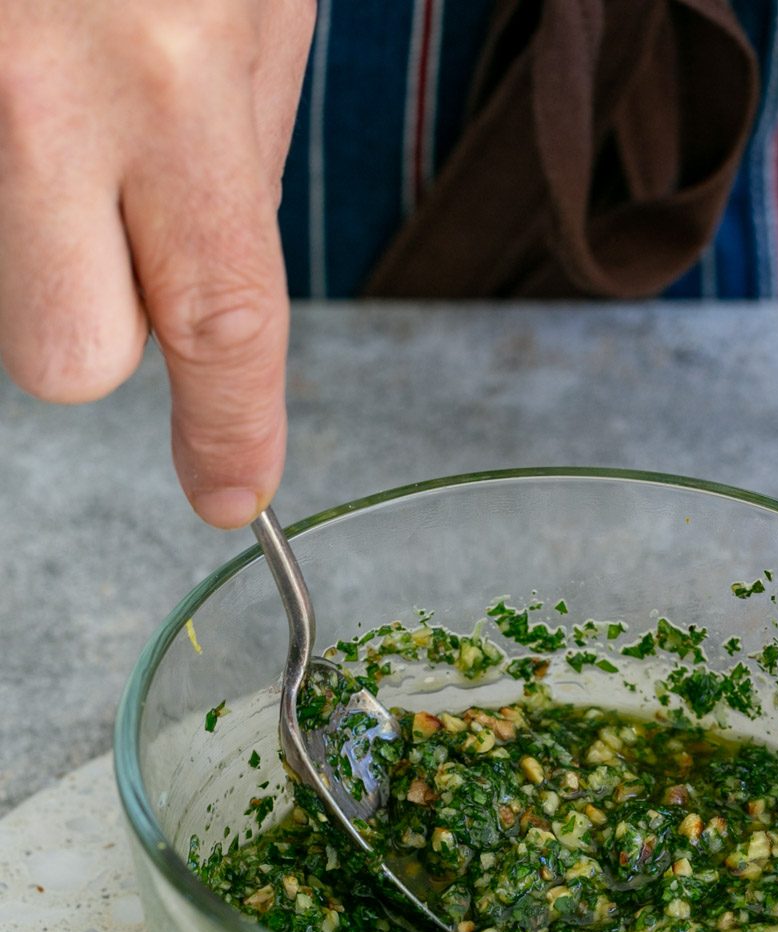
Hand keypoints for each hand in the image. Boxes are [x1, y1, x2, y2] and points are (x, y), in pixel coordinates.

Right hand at [0, 0, 313, 525]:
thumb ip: (232, 141)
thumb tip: (205, 292)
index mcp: (176, 72)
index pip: (224, 320)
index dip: (233, 430)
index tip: (233, 491)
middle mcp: (47, 89)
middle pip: (65, 357)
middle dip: (96, 330)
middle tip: (107, 224)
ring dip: (33, 234)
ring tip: (57, 92)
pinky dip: (1, 161)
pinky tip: (24, 71)